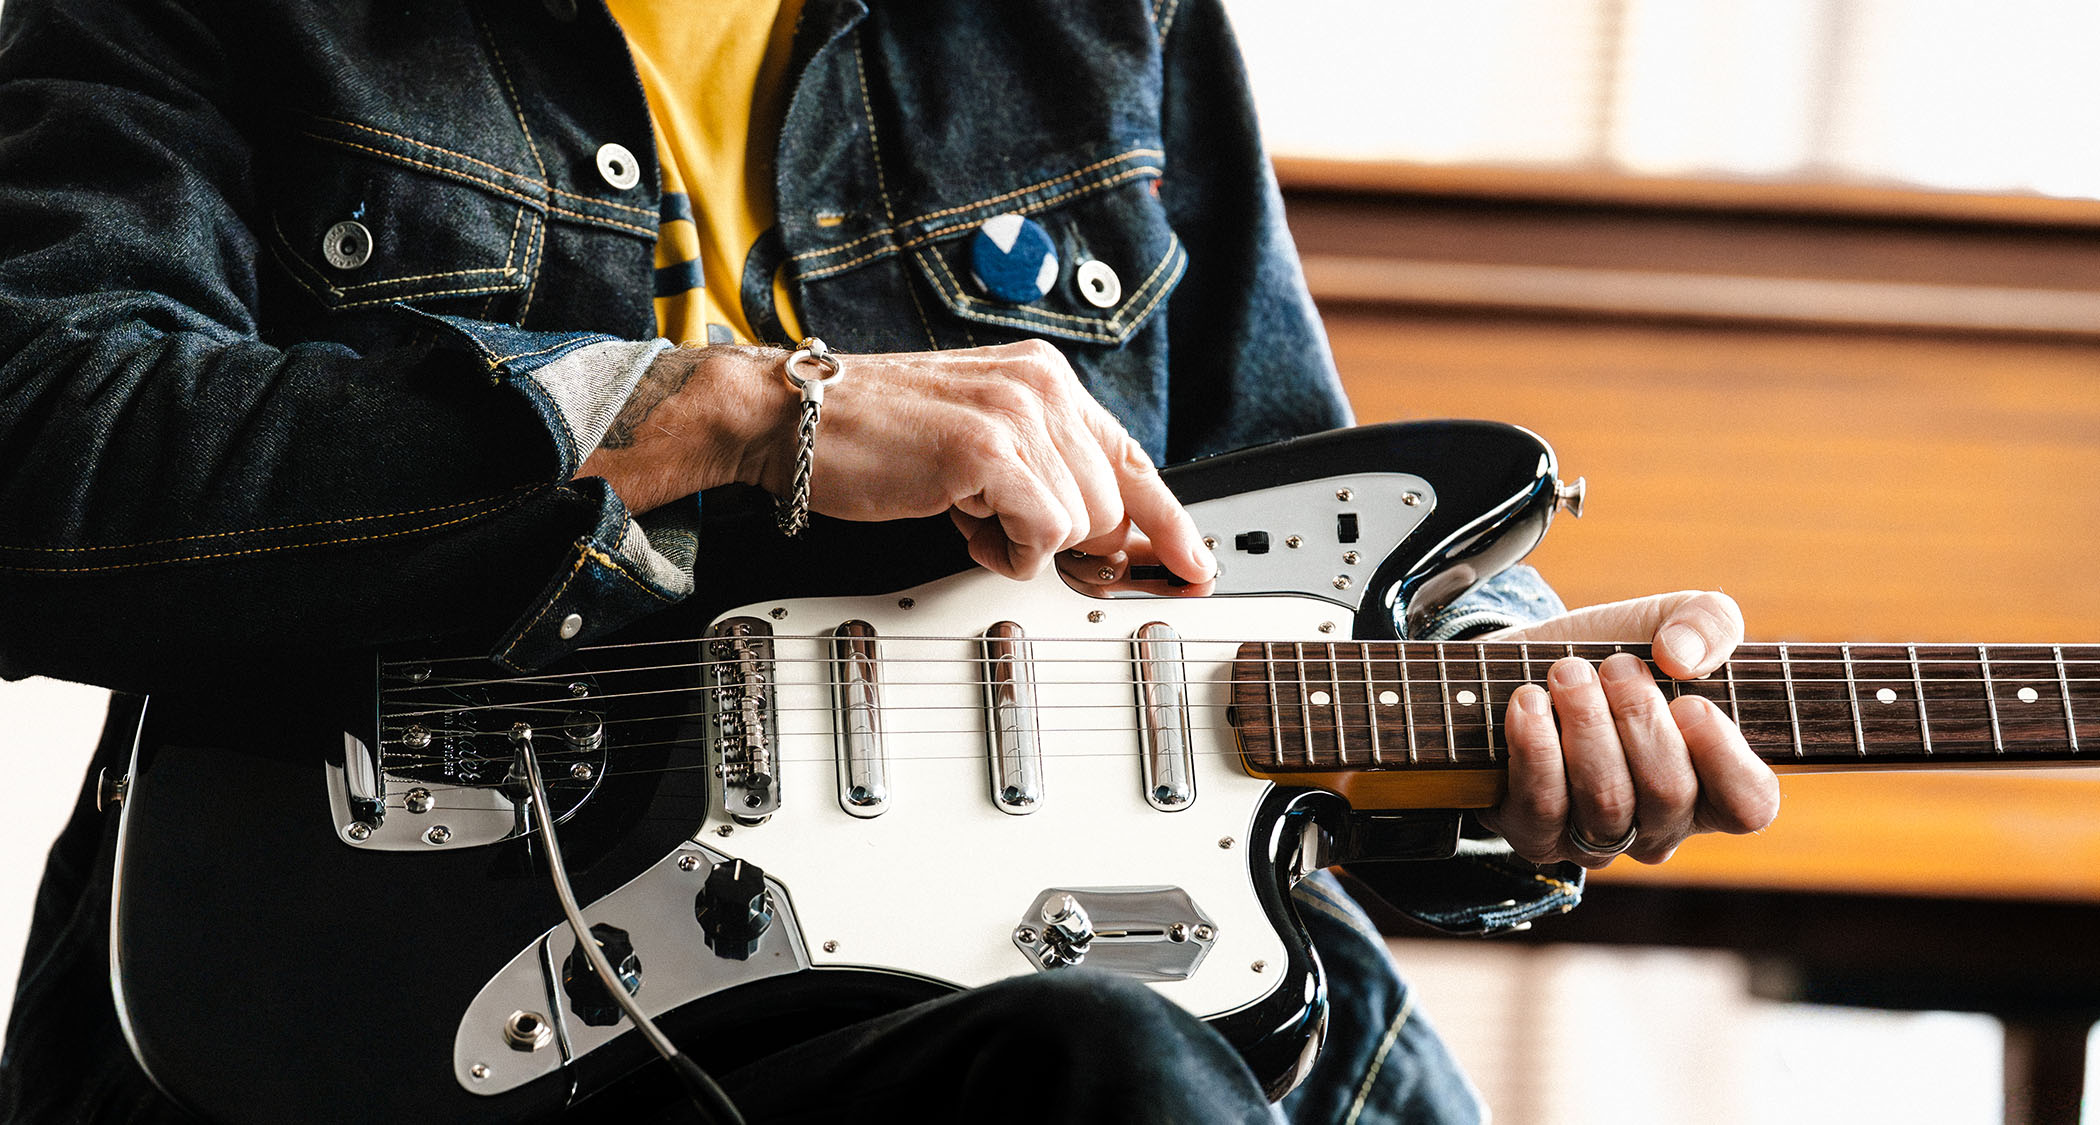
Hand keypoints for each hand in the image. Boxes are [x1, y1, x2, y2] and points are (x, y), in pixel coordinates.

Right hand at [575, 340, 1216, 583]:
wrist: (792, 419)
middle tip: (998, 527)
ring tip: (968, 513)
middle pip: (1113, 504)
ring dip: (1024, 543)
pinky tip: (964, 524)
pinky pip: (1042, 534)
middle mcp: (1042, 387)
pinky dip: (1006, 550)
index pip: (1134, 459)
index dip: (1170, 521)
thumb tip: (1100, 540)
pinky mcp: (986, 451)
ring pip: (1082, 524)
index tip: (1197, 564)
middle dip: (1066, 540)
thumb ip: (1041, 473)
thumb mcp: (977, 440)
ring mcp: (1017, 415)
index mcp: (1044, 379)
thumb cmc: (875, 437)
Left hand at [1474, 591, 1779, 867]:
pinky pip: (1542, 807)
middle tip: (1615, 667)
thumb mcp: (1671, 620)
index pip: (1747, 805)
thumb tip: (1682, 657)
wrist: (1530, 666)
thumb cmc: (1616, 654)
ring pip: (1606, 802)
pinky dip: (1535, 747)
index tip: (1689, 702)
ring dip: (1586, 724)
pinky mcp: (1536, 834)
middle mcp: (1659, 826)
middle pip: (1669, 793)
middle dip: (1639, 718)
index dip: (1723, 757)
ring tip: (1568, 673)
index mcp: (1712, 786)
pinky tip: (1529, 702)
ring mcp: (1597, 839)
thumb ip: (1708, 621)